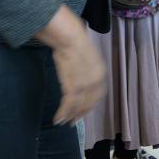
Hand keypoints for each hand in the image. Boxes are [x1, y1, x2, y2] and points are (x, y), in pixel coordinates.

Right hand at [35, 5, 105, 124]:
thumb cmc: (75, 40)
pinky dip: (62, 113)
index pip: (98, 94)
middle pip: (89, 102)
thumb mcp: (86, 55)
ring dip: (70, 115)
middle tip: (74, 120)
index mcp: (101, 72)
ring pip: (78, 106)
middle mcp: (96, 81)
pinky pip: (68, 105)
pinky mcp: (73, 87)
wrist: (69, 37)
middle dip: (81, 112)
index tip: (84, 109)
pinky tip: (58, 118)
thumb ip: (86, 68)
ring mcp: (85, 85)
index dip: (91, 104)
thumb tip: (80, 71)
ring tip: (64, 122)